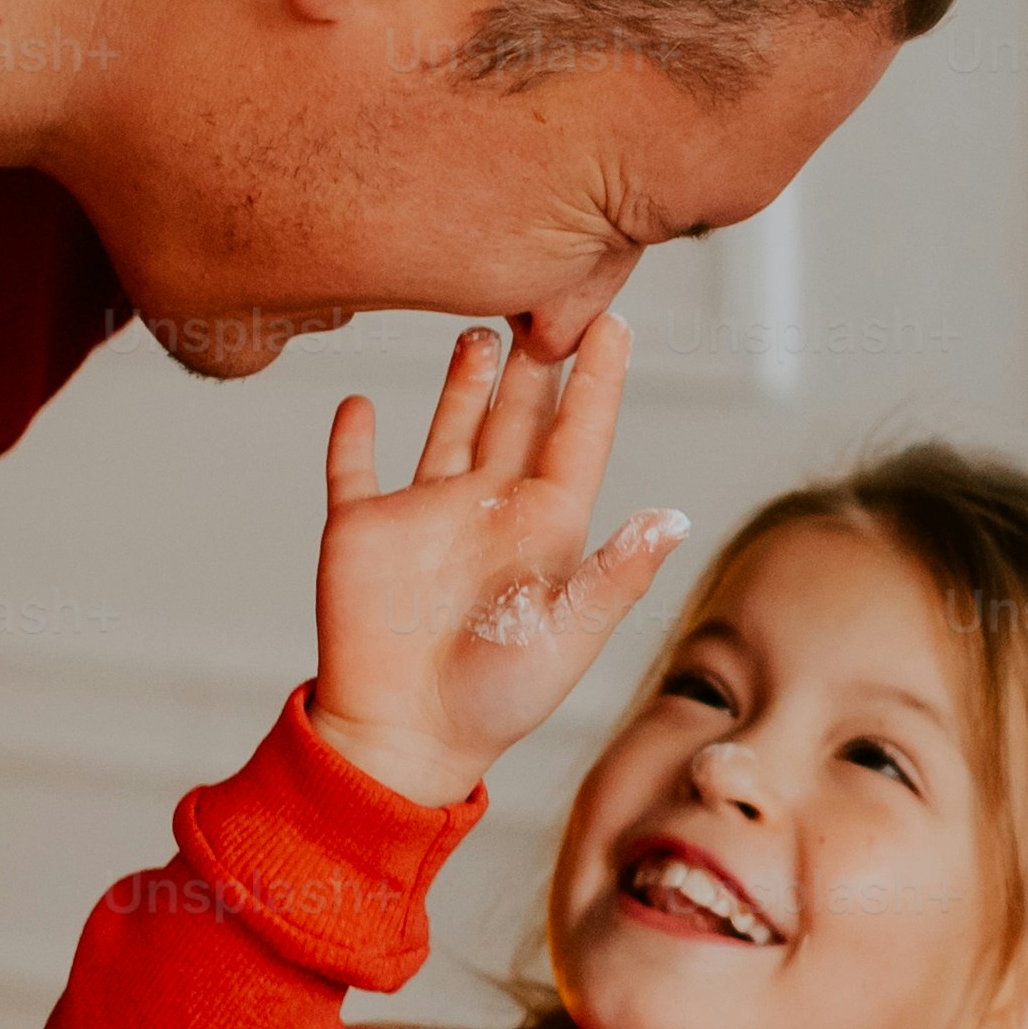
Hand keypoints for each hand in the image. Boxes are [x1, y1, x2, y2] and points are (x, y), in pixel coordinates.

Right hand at [306, 317, 693, 811]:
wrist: (405, 737)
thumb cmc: (498, 700)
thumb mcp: (568, 632)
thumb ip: (616, 572)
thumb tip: (673, 515)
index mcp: (545, 528)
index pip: (578, 435)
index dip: (597, 380)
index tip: (614, 320)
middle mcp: (489, 510)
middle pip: (519, 416)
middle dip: (537, 358)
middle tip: (551, 291)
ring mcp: (425, 516)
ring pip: (450, 428)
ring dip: (463, 381)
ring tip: (481, 328)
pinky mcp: (363, 530)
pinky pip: (356, 470)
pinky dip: (354, 436)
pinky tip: (361, 400)